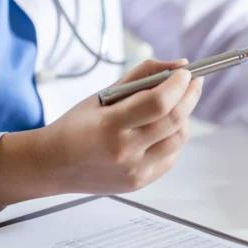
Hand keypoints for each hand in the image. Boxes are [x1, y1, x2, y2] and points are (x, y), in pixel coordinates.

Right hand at [0, 59, 202, 206]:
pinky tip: (164, 127)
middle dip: (190, 95)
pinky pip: (171, 156)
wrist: (52, 165)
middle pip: (174, 120)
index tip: (187, 72)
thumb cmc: (77, 126)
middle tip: (194, 82)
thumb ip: (142, 76)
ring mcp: (134, 170)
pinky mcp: (140, 182)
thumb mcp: (103, 95)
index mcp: (110, 126)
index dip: (179, 85)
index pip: (159, 102)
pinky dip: (174, 138)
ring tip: (178, 104)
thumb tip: (180, 66)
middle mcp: (125, 151)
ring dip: (184, 117)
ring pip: (179, 139)